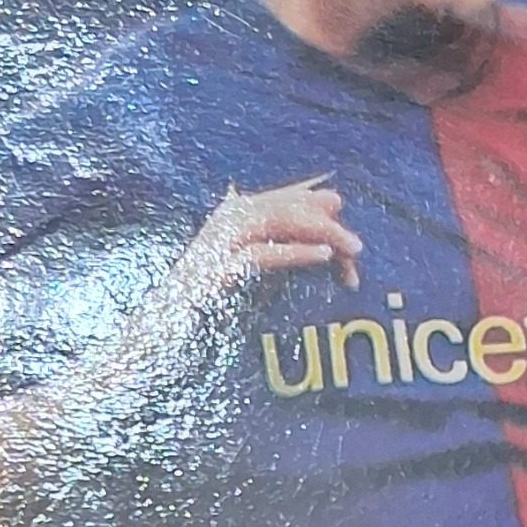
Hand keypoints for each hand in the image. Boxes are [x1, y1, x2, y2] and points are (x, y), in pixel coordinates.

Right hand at [180, 174, 363, 295]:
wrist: (167, 328)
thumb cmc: (213, 303)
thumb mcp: (259, 272)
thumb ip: (287, 248)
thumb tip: (329, 231)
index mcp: (236, 213)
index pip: (287, 199)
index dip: (321, 211)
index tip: (349, 238)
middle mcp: (227, 219)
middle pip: (287, 207)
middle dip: (327, 224)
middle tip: (359, 248)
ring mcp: (220, 242)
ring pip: (278, 222)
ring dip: (320, 234)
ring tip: (350, 250)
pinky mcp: (218, 270)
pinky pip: (264, 254)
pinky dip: (296, 252)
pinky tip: (323, 257)